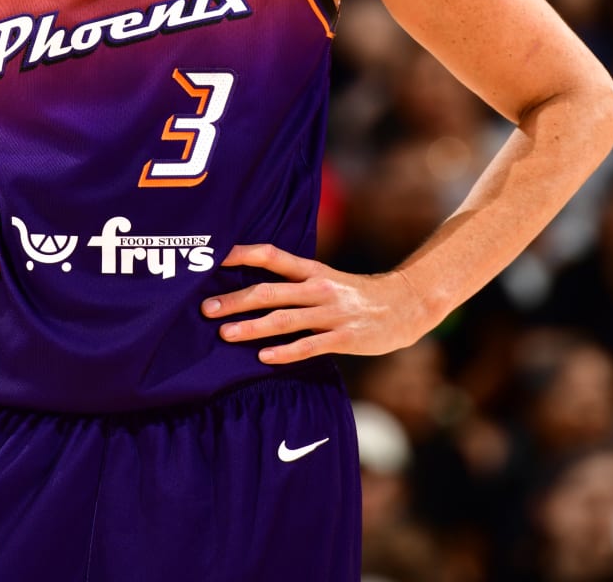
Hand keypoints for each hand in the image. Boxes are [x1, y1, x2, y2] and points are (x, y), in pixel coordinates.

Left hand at [200, 243, 435, 364]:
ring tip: (225, 334)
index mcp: (312, 271)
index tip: (215, 257)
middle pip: (270, 292)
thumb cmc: (357, 296)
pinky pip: (309, 346)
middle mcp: (318, 289)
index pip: (273, 256)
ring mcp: (332, 313)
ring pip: (285, 320)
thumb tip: (252, 289)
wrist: (405, 306)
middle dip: (236, 300)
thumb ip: (295, 283)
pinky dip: (285, 352)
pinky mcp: (344, 337)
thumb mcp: (327, 280)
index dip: (244, 254)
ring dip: (252, 327)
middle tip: (207, 308)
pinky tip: (264, 358)